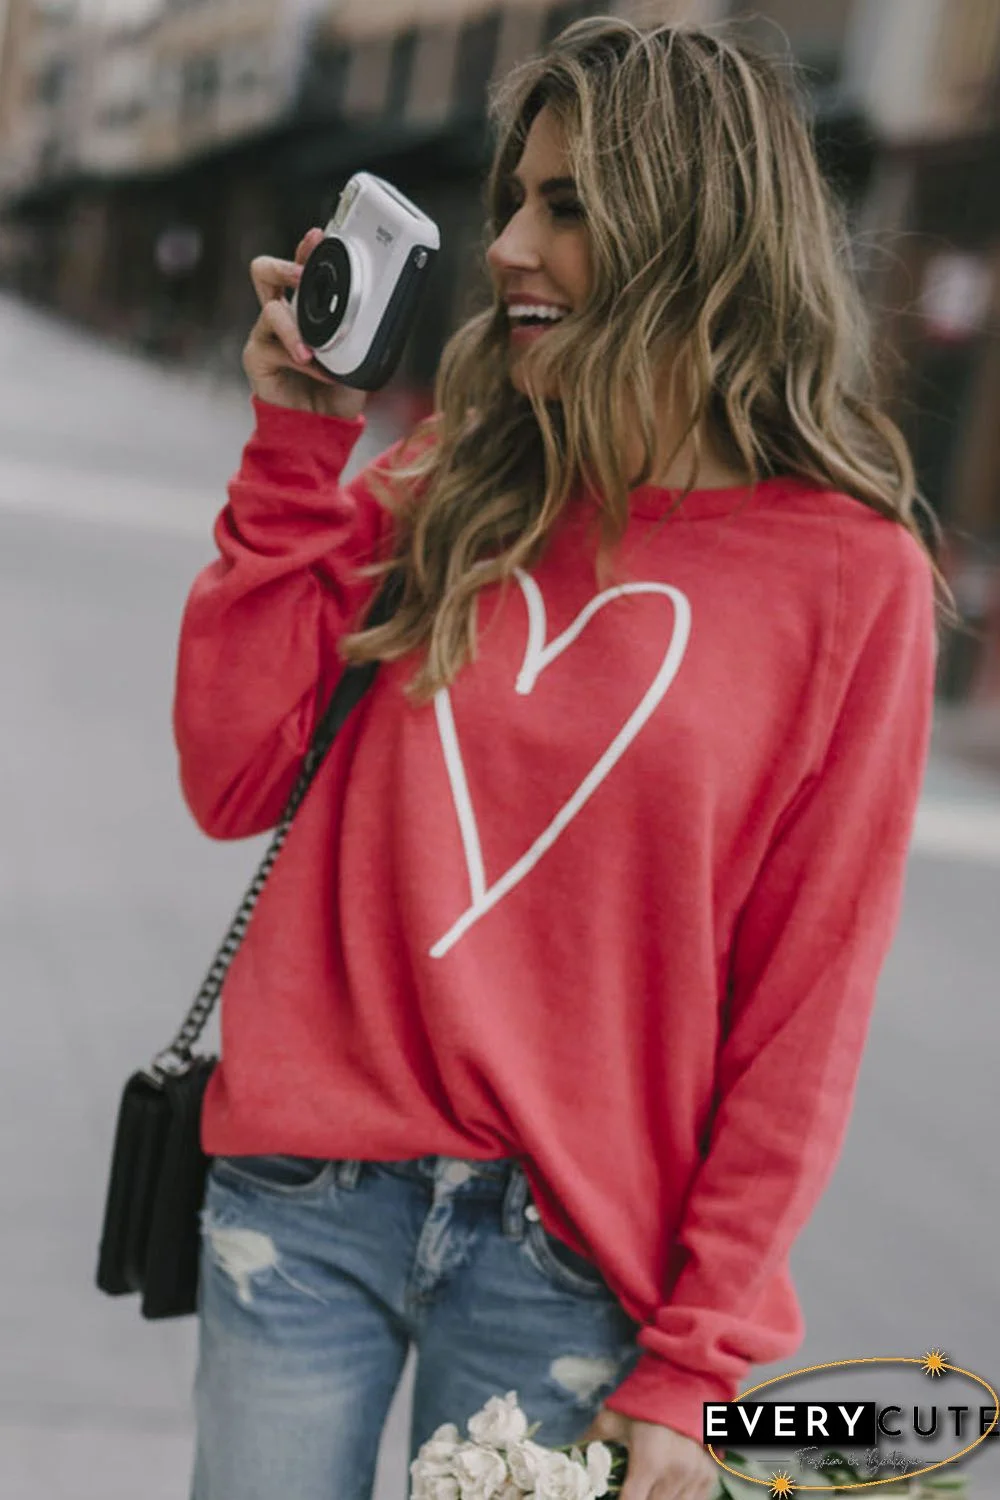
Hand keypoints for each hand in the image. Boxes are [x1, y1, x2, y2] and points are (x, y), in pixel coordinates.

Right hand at [242, 227, 367, 419]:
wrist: (320, 426)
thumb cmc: (337, 390)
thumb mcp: (358, 358)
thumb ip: (363, 336)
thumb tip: (383, 314)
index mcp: (303, 308)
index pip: (300, 268)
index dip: (305, 249)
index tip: (319, 235)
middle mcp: (281, 315)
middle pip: (264, 272)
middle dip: (283, 266)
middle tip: (302, 275)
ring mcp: (265, 334)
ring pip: (270, 310)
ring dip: (294, 329)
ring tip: (311, 351)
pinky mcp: (256, 357)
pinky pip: (273, 347)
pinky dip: (297, 357)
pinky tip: (314, 369)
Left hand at [578, 1407, 719, 1499]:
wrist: (686, 1383)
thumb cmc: (646, 1402)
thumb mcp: (613, 1418)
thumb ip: (592, 1441)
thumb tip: (570, 1460)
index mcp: (649, 1461)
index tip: (607, 1497)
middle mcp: (675, 1474)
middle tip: (628, 1492)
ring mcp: (695, 1478)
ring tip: (645, 1489)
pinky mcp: (709, 1478)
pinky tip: (663, 1491)